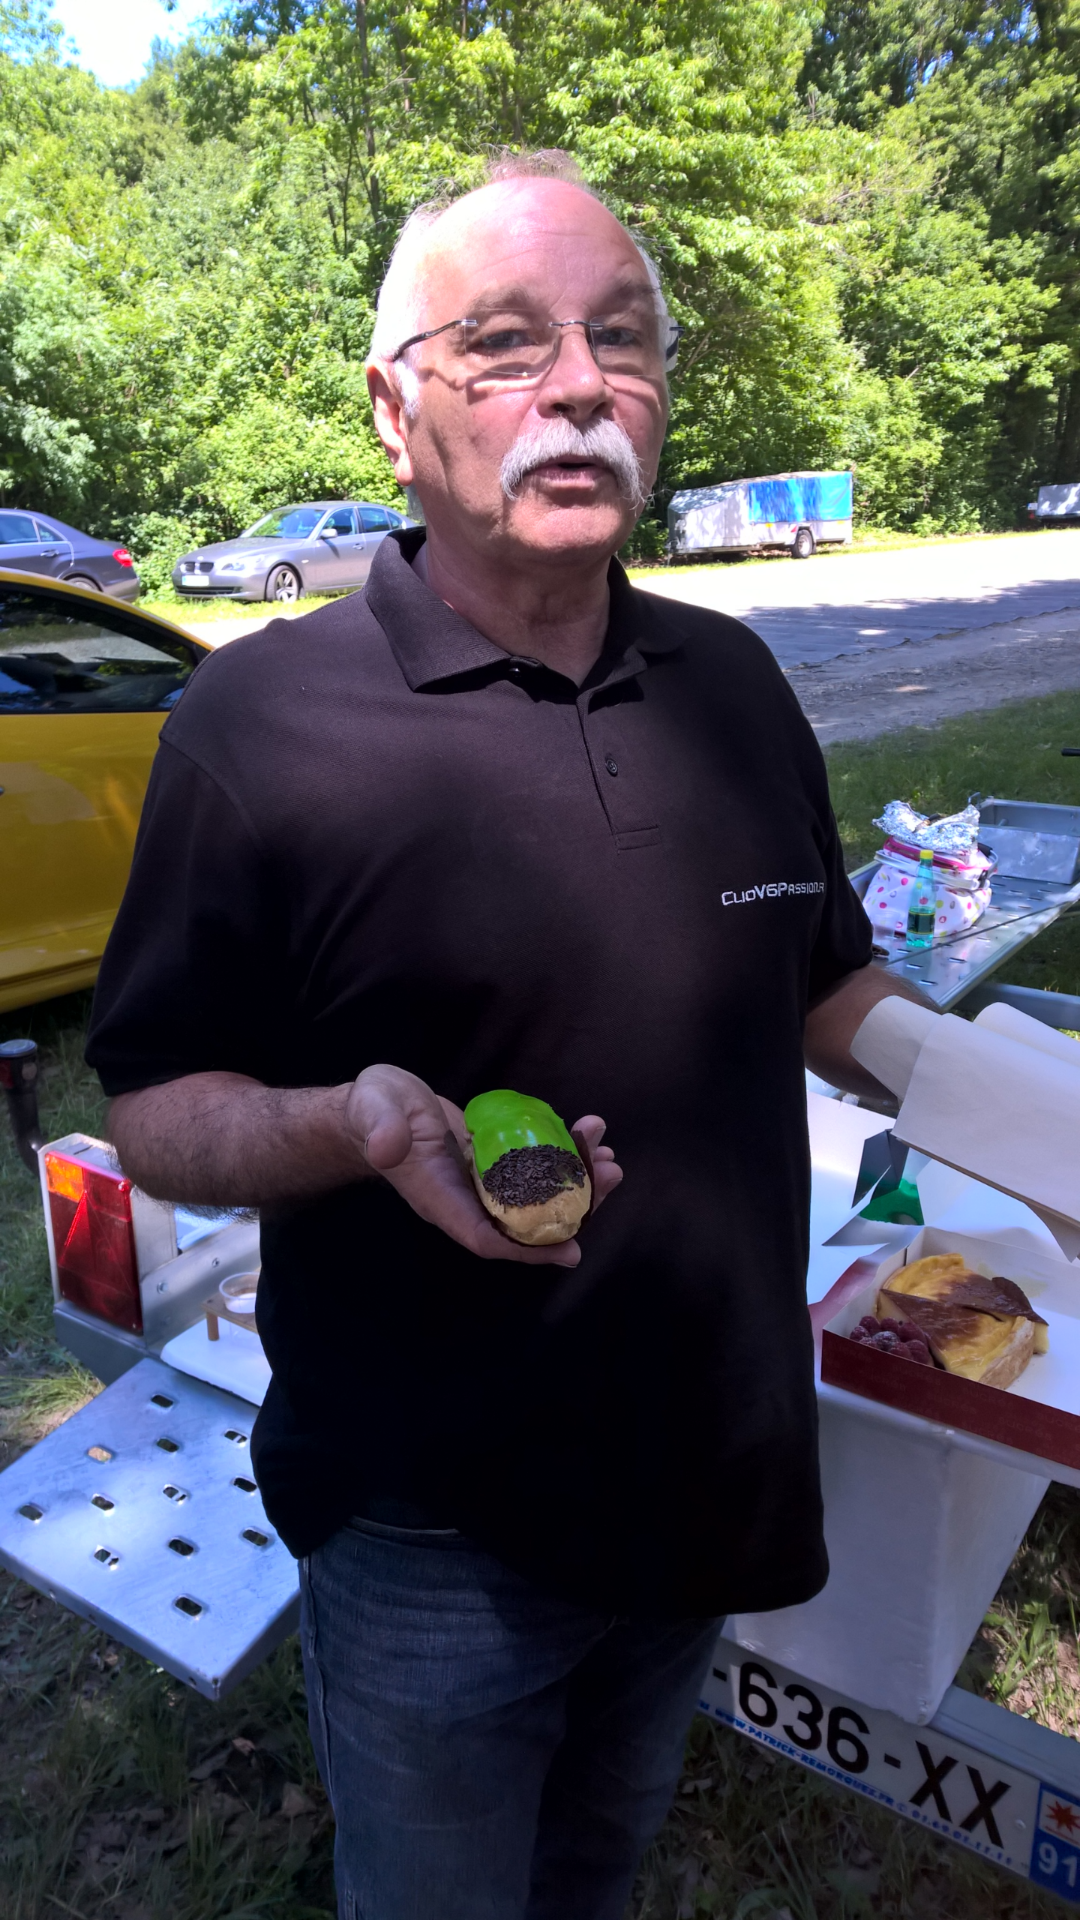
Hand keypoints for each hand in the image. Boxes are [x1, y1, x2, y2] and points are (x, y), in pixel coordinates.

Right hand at [344, 1065, 621, 1267]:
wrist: (377, 1106)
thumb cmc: (372, 1112)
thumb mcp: (373, 1111)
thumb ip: (381, 1128)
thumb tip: (388, 1146)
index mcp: (440, 1198)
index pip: (487, 1238)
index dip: (528, 1250)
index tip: (570, 1249)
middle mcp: (467, 1198)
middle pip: (526, 1220)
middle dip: (573, 1206)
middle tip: (610, 1175)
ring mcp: (483, 1181)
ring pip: (538, 1194)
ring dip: (578, 1179)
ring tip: (609, 1157)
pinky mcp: (495, 1160)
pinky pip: (535, 1167)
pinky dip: (565, 1155)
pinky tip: (588, 1135)